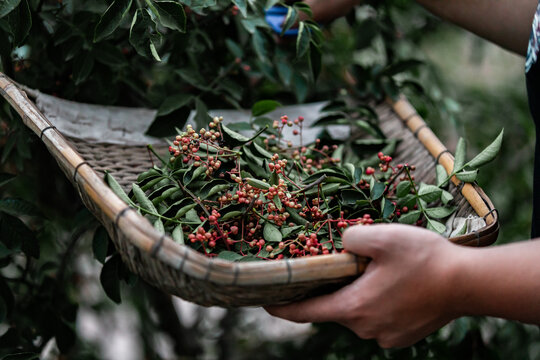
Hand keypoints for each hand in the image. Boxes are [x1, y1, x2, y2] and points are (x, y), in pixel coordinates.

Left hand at [265, 224, 464, 347]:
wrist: (468, 283)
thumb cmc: (423, 259)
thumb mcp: (381, 236)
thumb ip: (350, 237)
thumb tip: (341, 244)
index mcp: (354, 307)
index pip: (305, 313)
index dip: (282, 306)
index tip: (265, 300)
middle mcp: (365, 328)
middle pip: (334, 308)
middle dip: (331, 288)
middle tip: (335, 265)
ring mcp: (384, 335)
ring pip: (357, 311)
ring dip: (357, 293)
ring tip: (371, 270)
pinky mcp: (401, 336)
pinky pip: (376, 317)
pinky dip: (376, 302)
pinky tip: (391, 284)